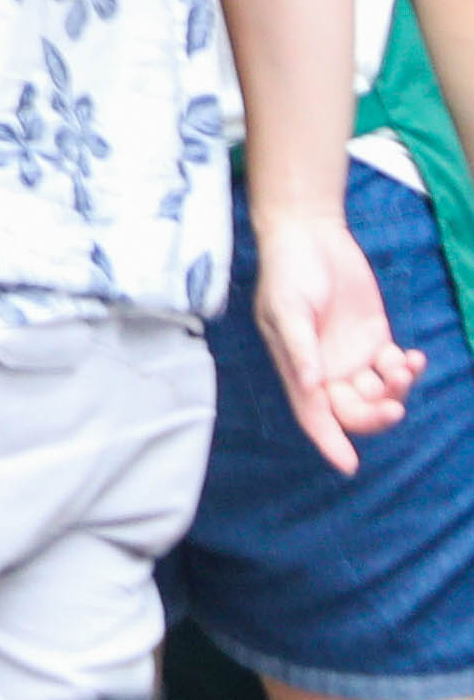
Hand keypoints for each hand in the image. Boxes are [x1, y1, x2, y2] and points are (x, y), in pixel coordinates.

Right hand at [252, 206, 423, 471]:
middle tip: (394, 402)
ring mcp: (352, 356)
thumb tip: (312, 386)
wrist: (310, 234)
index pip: (314, 415)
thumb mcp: (287, 309)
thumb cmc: (288, 271)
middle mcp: (326, 369)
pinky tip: (412, 357)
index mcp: (299, 368)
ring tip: (402, 363)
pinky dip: (408, 370)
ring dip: (396, 389)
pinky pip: (396, 369)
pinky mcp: (374, 339)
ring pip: (379, 394)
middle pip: (353, 412)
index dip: (329, 441)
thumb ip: (300, 349)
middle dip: (375, 414)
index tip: (349, 465)